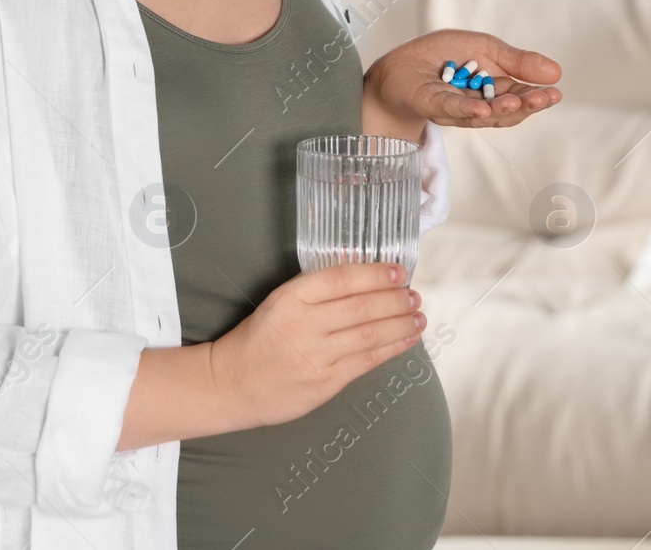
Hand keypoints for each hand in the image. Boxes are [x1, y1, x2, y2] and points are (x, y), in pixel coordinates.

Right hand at [207, 263, 423, 427]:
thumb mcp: (280, 301)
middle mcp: (304, 325)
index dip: (375, 274)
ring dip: (400, 324)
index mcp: (290, 298)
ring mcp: (315, 356)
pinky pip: (366, 362)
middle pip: (361, 307)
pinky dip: (392, 349)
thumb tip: (358, 265)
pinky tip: (407, 340)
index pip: (341, 279)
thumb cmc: (258, 339)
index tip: (399, 272)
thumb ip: (317, 286)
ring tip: (418, 316)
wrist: (232, 383)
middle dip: (395, 300)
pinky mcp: (324, 383)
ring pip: (369, 334)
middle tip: (414, 295)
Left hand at [363, 30, 562, 132]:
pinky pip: (452, 110)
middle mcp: (478, 105)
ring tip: (518, 102)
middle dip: (526, 106)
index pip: (520, 96)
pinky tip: (482, 108)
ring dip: (501, 110)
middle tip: (545, 99)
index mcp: (493, 90)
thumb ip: (516, 61)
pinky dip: (468, 109)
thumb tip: (556, 72)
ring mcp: (456, 109)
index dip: (537, 97)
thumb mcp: (485, 48)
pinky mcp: (432, 105)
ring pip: (483, 115)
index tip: (555, 92)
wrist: (400, 63)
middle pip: (506, 111)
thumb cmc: (443, 55)